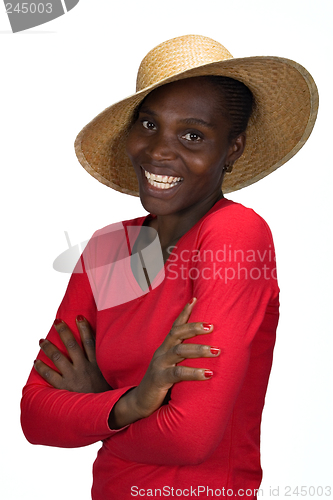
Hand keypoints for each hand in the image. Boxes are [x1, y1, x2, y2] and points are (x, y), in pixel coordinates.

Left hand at [34, 317, 111, 392]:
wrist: (105, 414)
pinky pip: (49, 375)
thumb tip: (109, 356)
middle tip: (56, 322)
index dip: (84, 327)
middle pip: (71, 344)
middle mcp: (84, 368)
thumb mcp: (112, 378)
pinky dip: (41, 367)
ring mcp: (73, 377)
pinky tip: (36, 362)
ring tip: (41, 340)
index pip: (90, 341)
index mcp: (97, 364)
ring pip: (58, 357)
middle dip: (63, 331)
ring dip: (48, 347)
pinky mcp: (64, 388)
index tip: (78, 317)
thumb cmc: (108, 397)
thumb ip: (107, 367)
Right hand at [109, 298, 219, 427]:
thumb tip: (206, 351)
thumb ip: (183, 359)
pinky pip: (178, 373)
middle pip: (177, 334)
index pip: (175, 327)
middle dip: (194, 327)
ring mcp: (159, 365)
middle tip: (212, 325)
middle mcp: (161, 353)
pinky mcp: (159, 380)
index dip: (184, 313)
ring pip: (179, 351)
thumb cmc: (161, 384)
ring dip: (199, 349)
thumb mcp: (171, 367)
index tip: (195, 299)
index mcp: (165, 348)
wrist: (140, 403)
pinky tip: (208, 374)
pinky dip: (194, 373)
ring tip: (216, 350)